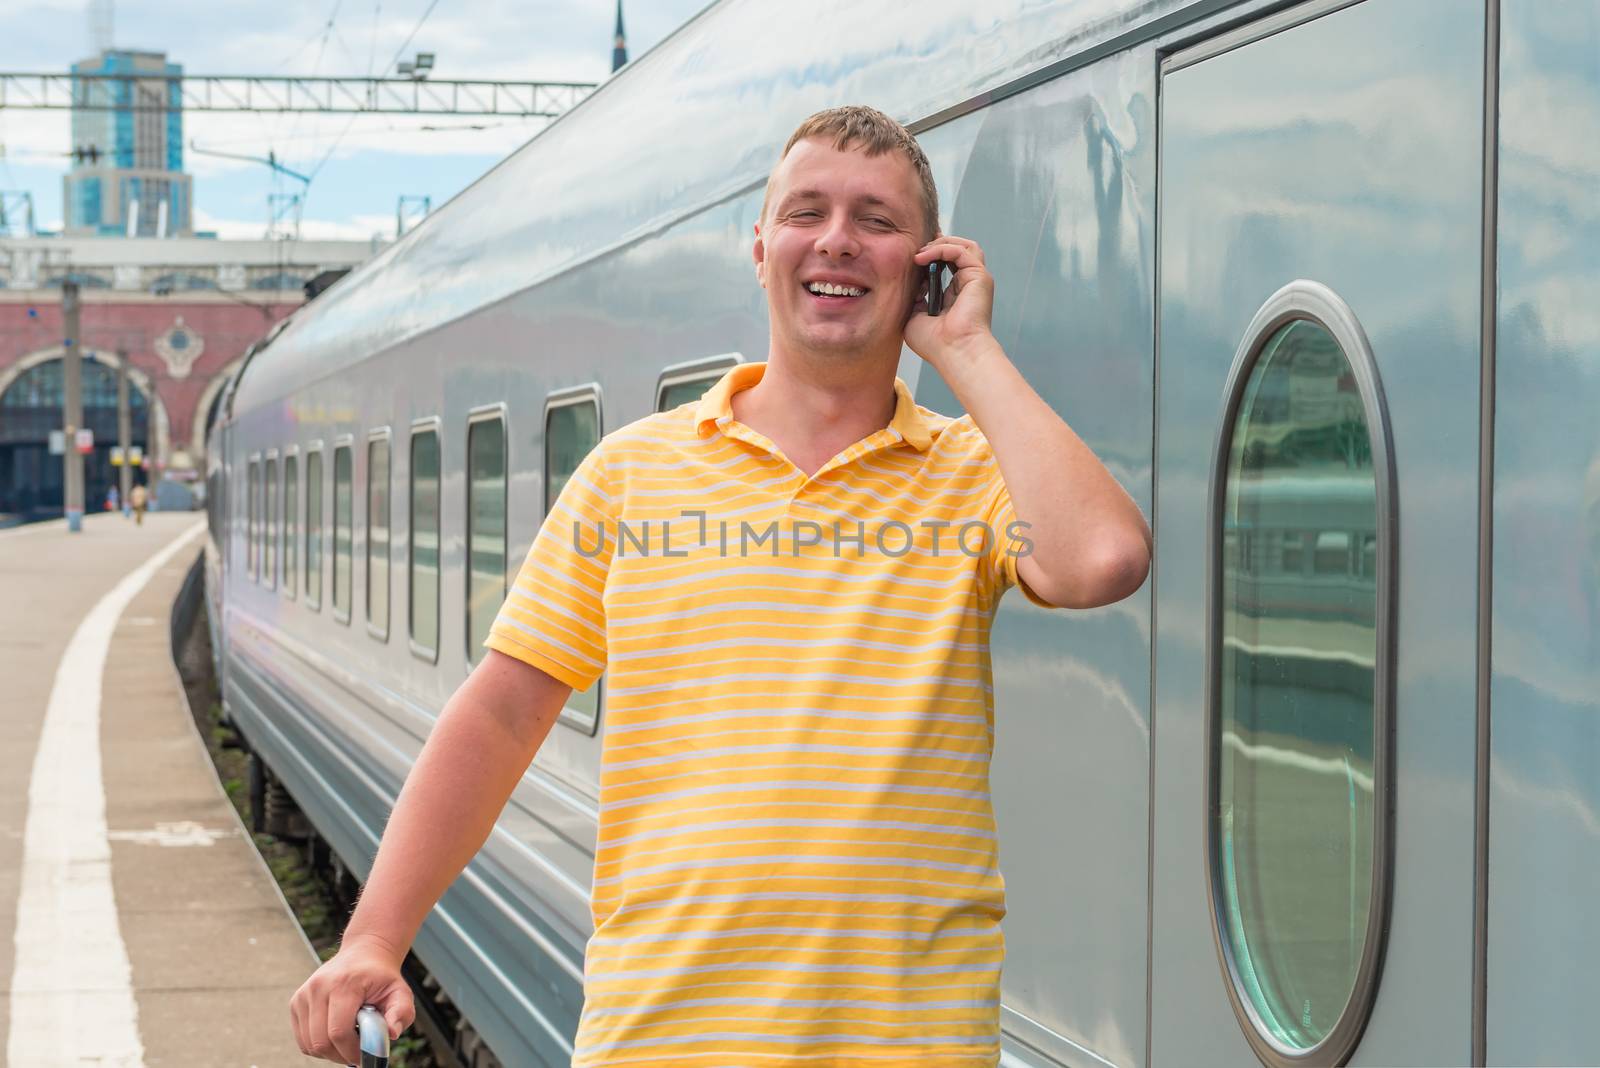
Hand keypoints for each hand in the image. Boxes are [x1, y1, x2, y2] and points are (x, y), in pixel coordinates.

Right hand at [289, 937, 413, 1062]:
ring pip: (309, 1044)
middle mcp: (319, 987)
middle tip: (357, 1053)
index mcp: (344, 984)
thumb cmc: (382, 977)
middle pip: (321, 1042)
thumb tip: (391, 1034)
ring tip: (348, 1040)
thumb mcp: (400, 992)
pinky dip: (318, 1045)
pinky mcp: (296, 1002)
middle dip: (340, 1056)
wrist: (364, 954)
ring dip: (329, 1052)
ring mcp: (304, 995)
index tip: (364, 1056)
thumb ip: (401, 1013)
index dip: (351, 1051)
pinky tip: (336, 1035)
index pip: (339, 1031)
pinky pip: (303, 1040)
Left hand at [902, 234, 996, 368]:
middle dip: (936, 245)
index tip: (909, 259)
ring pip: (964, 246)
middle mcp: (967, 285)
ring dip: (940, 244)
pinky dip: (941, 249)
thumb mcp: (914, 317)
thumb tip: (912, 283)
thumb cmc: (935, 344)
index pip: (946, 264)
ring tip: (921, 252)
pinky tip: (923, 257)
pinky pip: (961, 251)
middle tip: (915, 251)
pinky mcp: (979, 277)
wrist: (953, 352)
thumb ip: (914, 298)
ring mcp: (975, 280)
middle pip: (957, 250)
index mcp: (954, 295)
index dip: (928, 256)